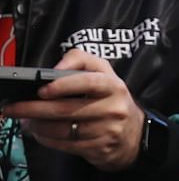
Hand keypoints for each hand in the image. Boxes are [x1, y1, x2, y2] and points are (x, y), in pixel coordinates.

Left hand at [3, 49, 144, 170]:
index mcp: (113, 85)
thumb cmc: (111, 98)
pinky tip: (38, 132)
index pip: (89, 82)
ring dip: (37, 126)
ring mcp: (106, 130)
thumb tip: (55, 67)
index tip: (41, 89)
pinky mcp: (99, 148)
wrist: (132, 133)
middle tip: (14, 108)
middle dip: (35, 109)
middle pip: (68, 109)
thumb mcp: (104, 73)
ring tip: (23, 120)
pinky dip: (46, 139)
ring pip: (63, 130)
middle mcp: (113, 108)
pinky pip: (65, 145)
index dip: (64, 85)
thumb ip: (81, 60)